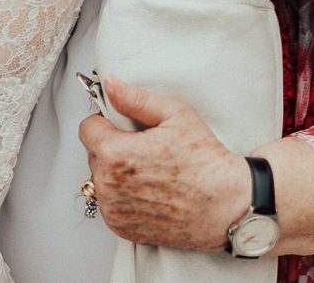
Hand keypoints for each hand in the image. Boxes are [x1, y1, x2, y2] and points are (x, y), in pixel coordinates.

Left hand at [78, 77, 247, 249]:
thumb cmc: (205, 162)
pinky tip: (149, 191)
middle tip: (144, 149)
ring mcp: (113, 210)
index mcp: (116, 153)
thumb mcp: (175, 115)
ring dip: (115, 173)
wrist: (226, 205)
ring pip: (100, 180)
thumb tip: (111, 85)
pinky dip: (123, 197)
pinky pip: (110, 204)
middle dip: (112, 147)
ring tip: (149, 171)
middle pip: (93, 155)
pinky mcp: (121, 228)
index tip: (125, 127)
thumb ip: (135, 98)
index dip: (106, 123)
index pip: (87, 129)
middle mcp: (108, 185)